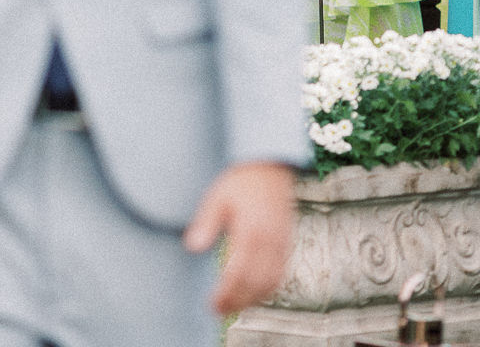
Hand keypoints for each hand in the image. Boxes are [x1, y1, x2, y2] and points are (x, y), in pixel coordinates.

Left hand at [184, 161, 294, 315]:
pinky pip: (280, 274)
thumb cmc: (239, 182)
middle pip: (256, 283)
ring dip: (253, 299)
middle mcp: (271, 242)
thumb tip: (192, 248)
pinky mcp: (287, 244)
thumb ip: (205, 223)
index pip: (240, 273)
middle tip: (219, 311)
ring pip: (271, 282)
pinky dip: (267, 289)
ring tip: (233, 307)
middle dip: (238, 301)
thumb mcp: (217, 198)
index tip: (212, 304)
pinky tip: (252, 294)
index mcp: (252, 231)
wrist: (269, 168)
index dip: (227, 293)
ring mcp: (282, 244)